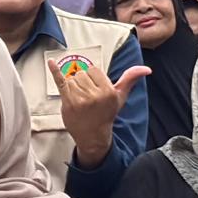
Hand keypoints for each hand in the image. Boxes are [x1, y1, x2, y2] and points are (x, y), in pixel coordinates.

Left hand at [53, 51, 145, 165]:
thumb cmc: (106, 114)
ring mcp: (80, 99)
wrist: (93, 135)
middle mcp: (94, 95)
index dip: (93, 78)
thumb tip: (146, 69)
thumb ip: (131, 79)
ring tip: (79, 99)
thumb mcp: (121, 97)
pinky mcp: (67, 102)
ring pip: (72, 78)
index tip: (95, 89)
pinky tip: (51, 63)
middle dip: (83, 82)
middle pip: (82, 73)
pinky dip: (55, 72)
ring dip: (73, 86)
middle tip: (87, 96)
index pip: (94, 70)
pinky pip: (60, 82)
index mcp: (108, 91)